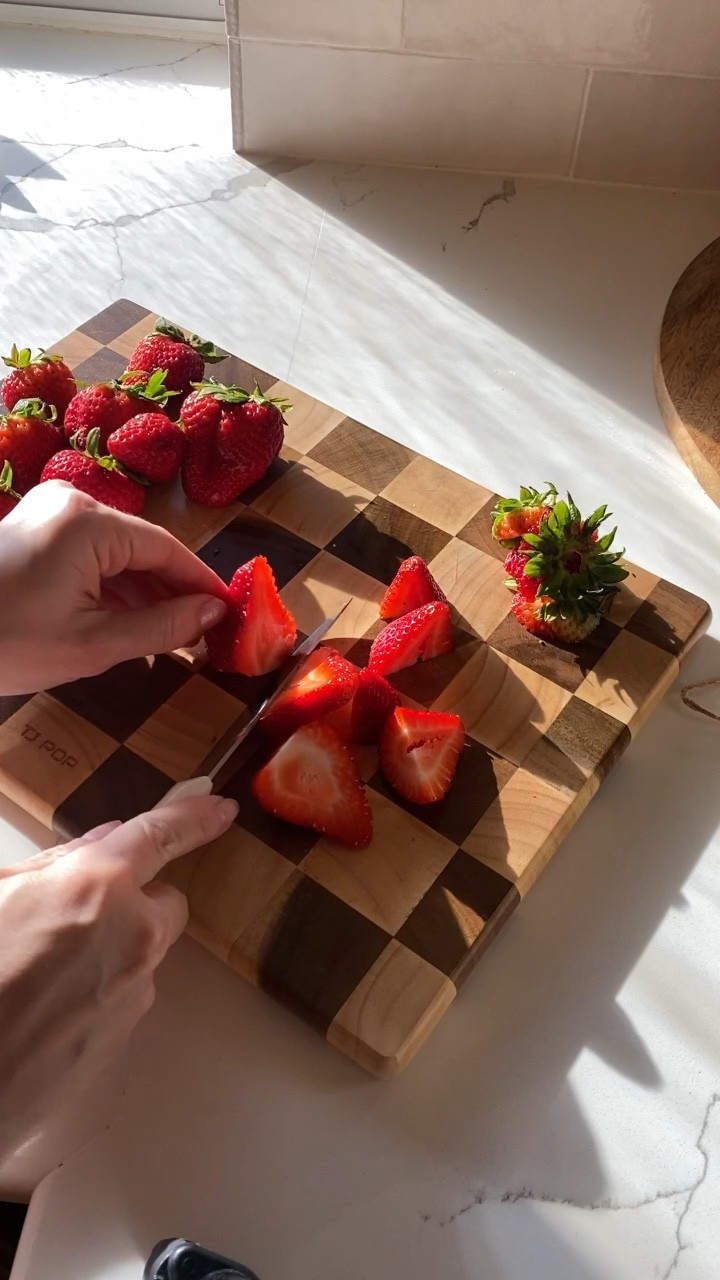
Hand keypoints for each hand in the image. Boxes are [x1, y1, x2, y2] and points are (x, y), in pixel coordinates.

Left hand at [0, 480, 227, 693]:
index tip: (232, 613)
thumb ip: (162, 626)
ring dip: (143, 593)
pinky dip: (111, 587)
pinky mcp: (34, 528)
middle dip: (173, 592)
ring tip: (171, 636)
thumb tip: (213, 613)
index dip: (201, 584)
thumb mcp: (93, 644)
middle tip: (204, 635)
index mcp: (89, 522)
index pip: (166, 550)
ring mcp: (49, 512)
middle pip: (143, 548)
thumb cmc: (5, 642)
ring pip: (117, 553)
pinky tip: (129, 622)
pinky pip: (90, 554)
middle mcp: (72, 502)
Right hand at [0, 792, 237, 1190]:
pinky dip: (96, 996)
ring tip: (43, 973)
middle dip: (135, 903)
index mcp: (96, 887)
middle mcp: (132, 937)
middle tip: (79, 914)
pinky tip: (47, 1009)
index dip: (194, 817)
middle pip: (166, 905)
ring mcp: (132, 994)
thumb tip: (104, 841)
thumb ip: (55, 862)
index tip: (220, 808)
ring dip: (111, 953)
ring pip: (142, 955)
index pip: (161, 837)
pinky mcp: (122, 1041)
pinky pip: (122, 1000)